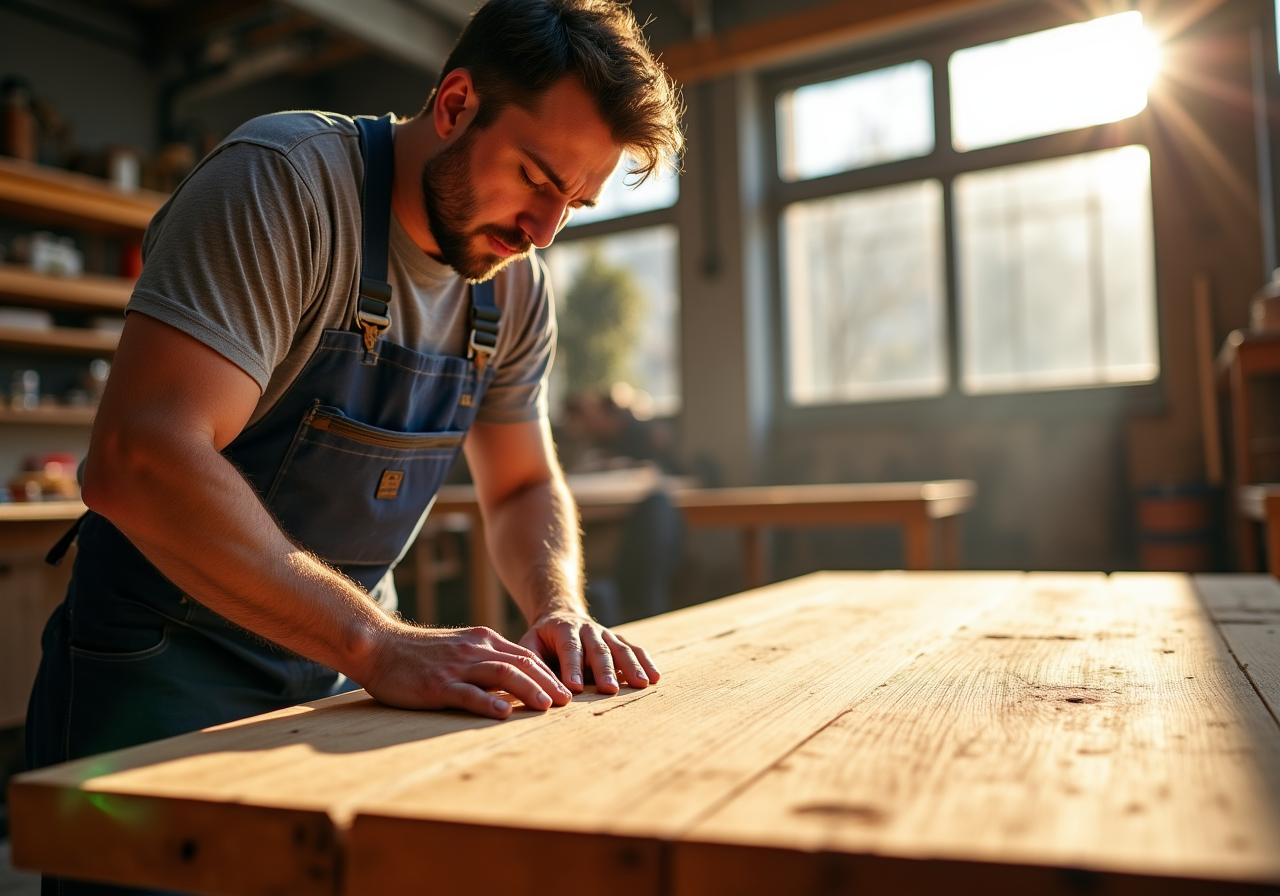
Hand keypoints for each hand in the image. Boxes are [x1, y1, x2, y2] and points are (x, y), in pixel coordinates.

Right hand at [362, 622, 573, 719]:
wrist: (378, 645)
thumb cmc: (418, 653)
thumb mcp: (458, 648)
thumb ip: (484, 659)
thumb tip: (511, 681)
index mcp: (481, 640)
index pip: (524, 656)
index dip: (547, 673)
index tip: (564, 691)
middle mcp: (474, 650)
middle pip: (520, 664)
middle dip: (547, 682)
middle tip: (566, 702)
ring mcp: (456, 666)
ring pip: (502, 674)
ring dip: (528, 690)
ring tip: (546, 706)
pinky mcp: (437, 684)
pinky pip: (468, 693)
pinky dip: (488, 702)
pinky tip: (503, 714)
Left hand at [518, 609, 659, 693]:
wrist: (562, 616)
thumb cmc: (543, 639)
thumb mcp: (528, 644)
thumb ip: (532, 662)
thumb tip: (536, 688)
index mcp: (564, 629)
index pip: (569, 648)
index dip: (571, 667)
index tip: (573, 687)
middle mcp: (588, 629)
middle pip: (598, 649)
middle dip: (604, 670)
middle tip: (608, 689)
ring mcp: (606, 634)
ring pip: (621, 649)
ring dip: (631, 667)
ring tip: (641, 684)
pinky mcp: (618, 641)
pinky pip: (634, 650)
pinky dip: (645, 662)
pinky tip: (655, 677)